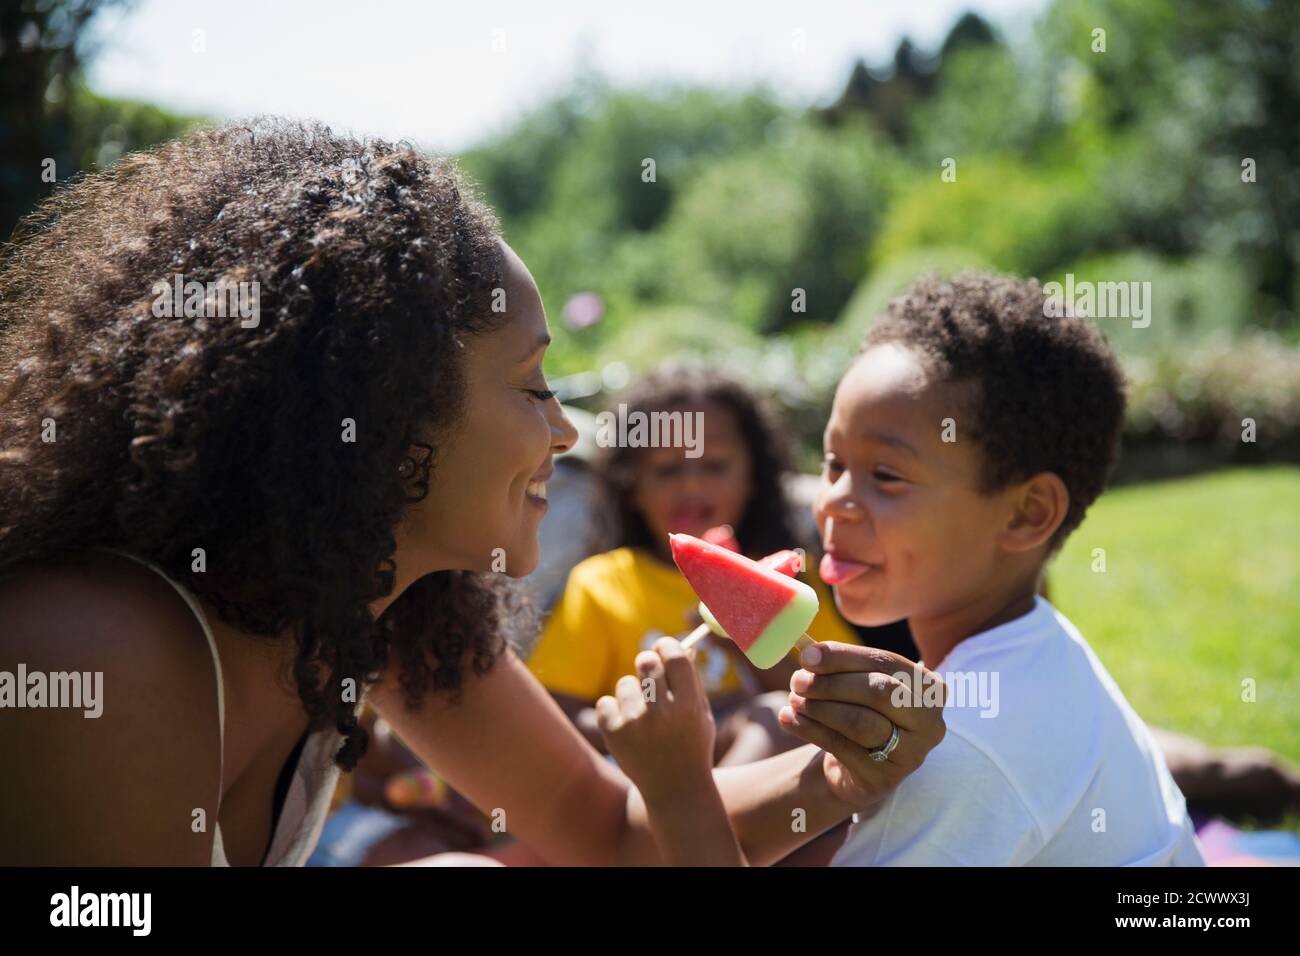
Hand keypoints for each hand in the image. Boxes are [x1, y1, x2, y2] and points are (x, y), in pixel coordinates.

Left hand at [595, 637, 715, 802]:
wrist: (675, 790)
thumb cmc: (692, 746)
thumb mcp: (701, 714)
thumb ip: (691, 680)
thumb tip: (682, 645)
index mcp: (688, 706)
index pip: (675, 656)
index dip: (667, 645)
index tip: (663, 648)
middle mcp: (662, 713)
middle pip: (646, 661)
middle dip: (647, 662)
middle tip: (649, 672)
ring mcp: (636, 724)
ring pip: (625, 683)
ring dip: (632, 693)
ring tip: (642, 715)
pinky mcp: (614, 734)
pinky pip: (606, 702)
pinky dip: (614, 712)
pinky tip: (628, 728)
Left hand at [777, 642, 946, 809]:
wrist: (856, 765)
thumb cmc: (860, 711)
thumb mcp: (858, 684)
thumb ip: (841, 665)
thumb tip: (810, 652)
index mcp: (929, 688)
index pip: (886, 663)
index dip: (844, 657)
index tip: (808, 655)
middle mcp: (930, 722)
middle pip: (879, 692)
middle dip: (832, 684)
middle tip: (797, 681)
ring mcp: (911, 754)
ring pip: (860, 721)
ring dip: (819, 708)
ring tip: (794, 700)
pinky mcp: (884, 778)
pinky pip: (841, 747)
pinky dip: (810, 729)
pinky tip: (789, 719)